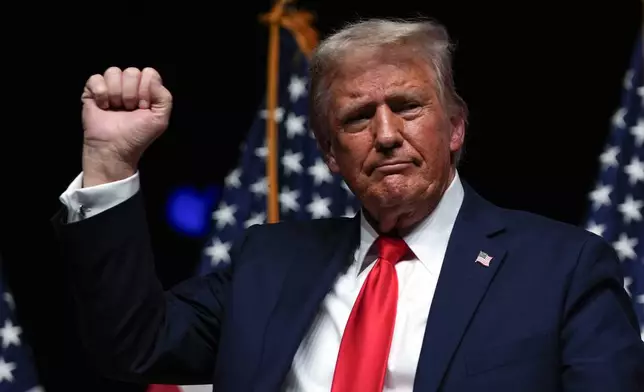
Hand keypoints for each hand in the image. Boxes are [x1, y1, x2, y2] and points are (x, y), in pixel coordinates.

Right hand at [81, 67, 172, 185]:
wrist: (114, 148)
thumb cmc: (137, 135)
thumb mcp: (160, 119)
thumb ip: (164, 98)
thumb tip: (152, 78)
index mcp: (146, 90)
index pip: (149, 73)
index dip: (146, 89)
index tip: (143, 107)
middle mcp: (128, 86)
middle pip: (131, 71)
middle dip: (131, 94)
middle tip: (129, 110)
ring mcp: (110, 87)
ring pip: (113, 72)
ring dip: (116, 94)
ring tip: (116, 109)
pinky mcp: (92, 91)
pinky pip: (96, 78)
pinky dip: (100, 93)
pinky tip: (103, 106)